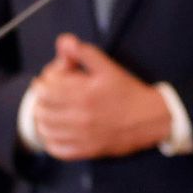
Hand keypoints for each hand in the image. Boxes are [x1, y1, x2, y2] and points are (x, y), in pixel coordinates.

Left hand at [31, 34, 171, 159]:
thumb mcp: (109, 68)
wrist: (151, 118)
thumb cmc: (128, 92)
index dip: (44, 83)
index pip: (44, 91)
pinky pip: (56, 149)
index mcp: (84, 94)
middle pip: (41, 110)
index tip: (52, 81)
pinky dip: (51, 141)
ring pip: (45, 130)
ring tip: (53, 113)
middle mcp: (80, 117)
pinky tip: (59, 131)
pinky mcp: (86, 150)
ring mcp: (82, 136)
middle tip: (52, 97)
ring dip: (44, 120)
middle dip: (42, 101)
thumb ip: (84, 53)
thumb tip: (64, 41)